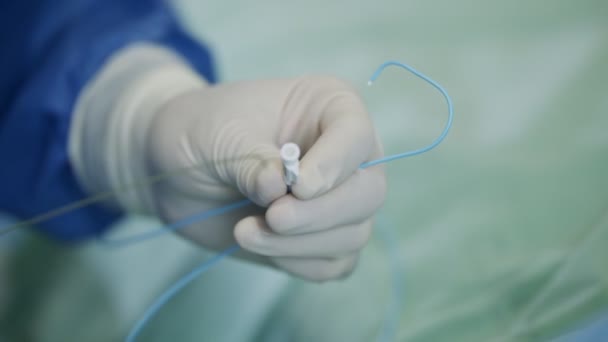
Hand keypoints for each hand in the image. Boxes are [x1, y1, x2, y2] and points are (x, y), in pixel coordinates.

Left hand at [146, 76, 385, 280]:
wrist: (178, 171)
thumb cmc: (203, 131)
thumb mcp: (220, 133)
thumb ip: (253, 159)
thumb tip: (278, 189)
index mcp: (330, 107)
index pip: (356, 135)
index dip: (333, 165)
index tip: (296, 187)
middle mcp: (346, 154)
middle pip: (368, 192)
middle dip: (319, 213)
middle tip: (272, 217)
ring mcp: (339, 198)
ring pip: (353, 233)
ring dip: (299, 243)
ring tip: (245, 231)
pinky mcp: (323, 238)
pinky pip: (335, 263)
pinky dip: (298, 262)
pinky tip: (260, 244)